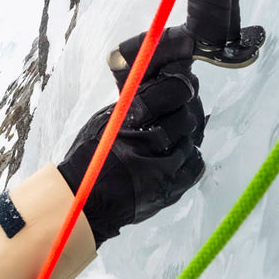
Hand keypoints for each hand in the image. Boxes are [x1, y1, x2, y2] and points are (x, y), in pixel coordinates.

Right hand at [59, 29, 206, 245]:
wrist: (84, 201)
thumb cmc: (90, 157)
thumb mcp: (104, 120)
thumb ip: (134, 101)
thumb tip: (163, 78)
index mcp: (129, 120)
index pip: (174, 90)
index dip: (181, 84)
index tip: (181, 84)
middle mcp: (147, 144)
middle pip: (186, 116)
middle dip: (184, 110)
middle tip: (178, 109)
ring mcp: (161, 171)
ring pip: (192, 140)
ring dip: (184, 135)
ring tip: (170, 136)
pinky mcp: (169, 190)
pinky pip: (195, 165)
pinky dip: (188, 156)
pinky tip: (176, 154)